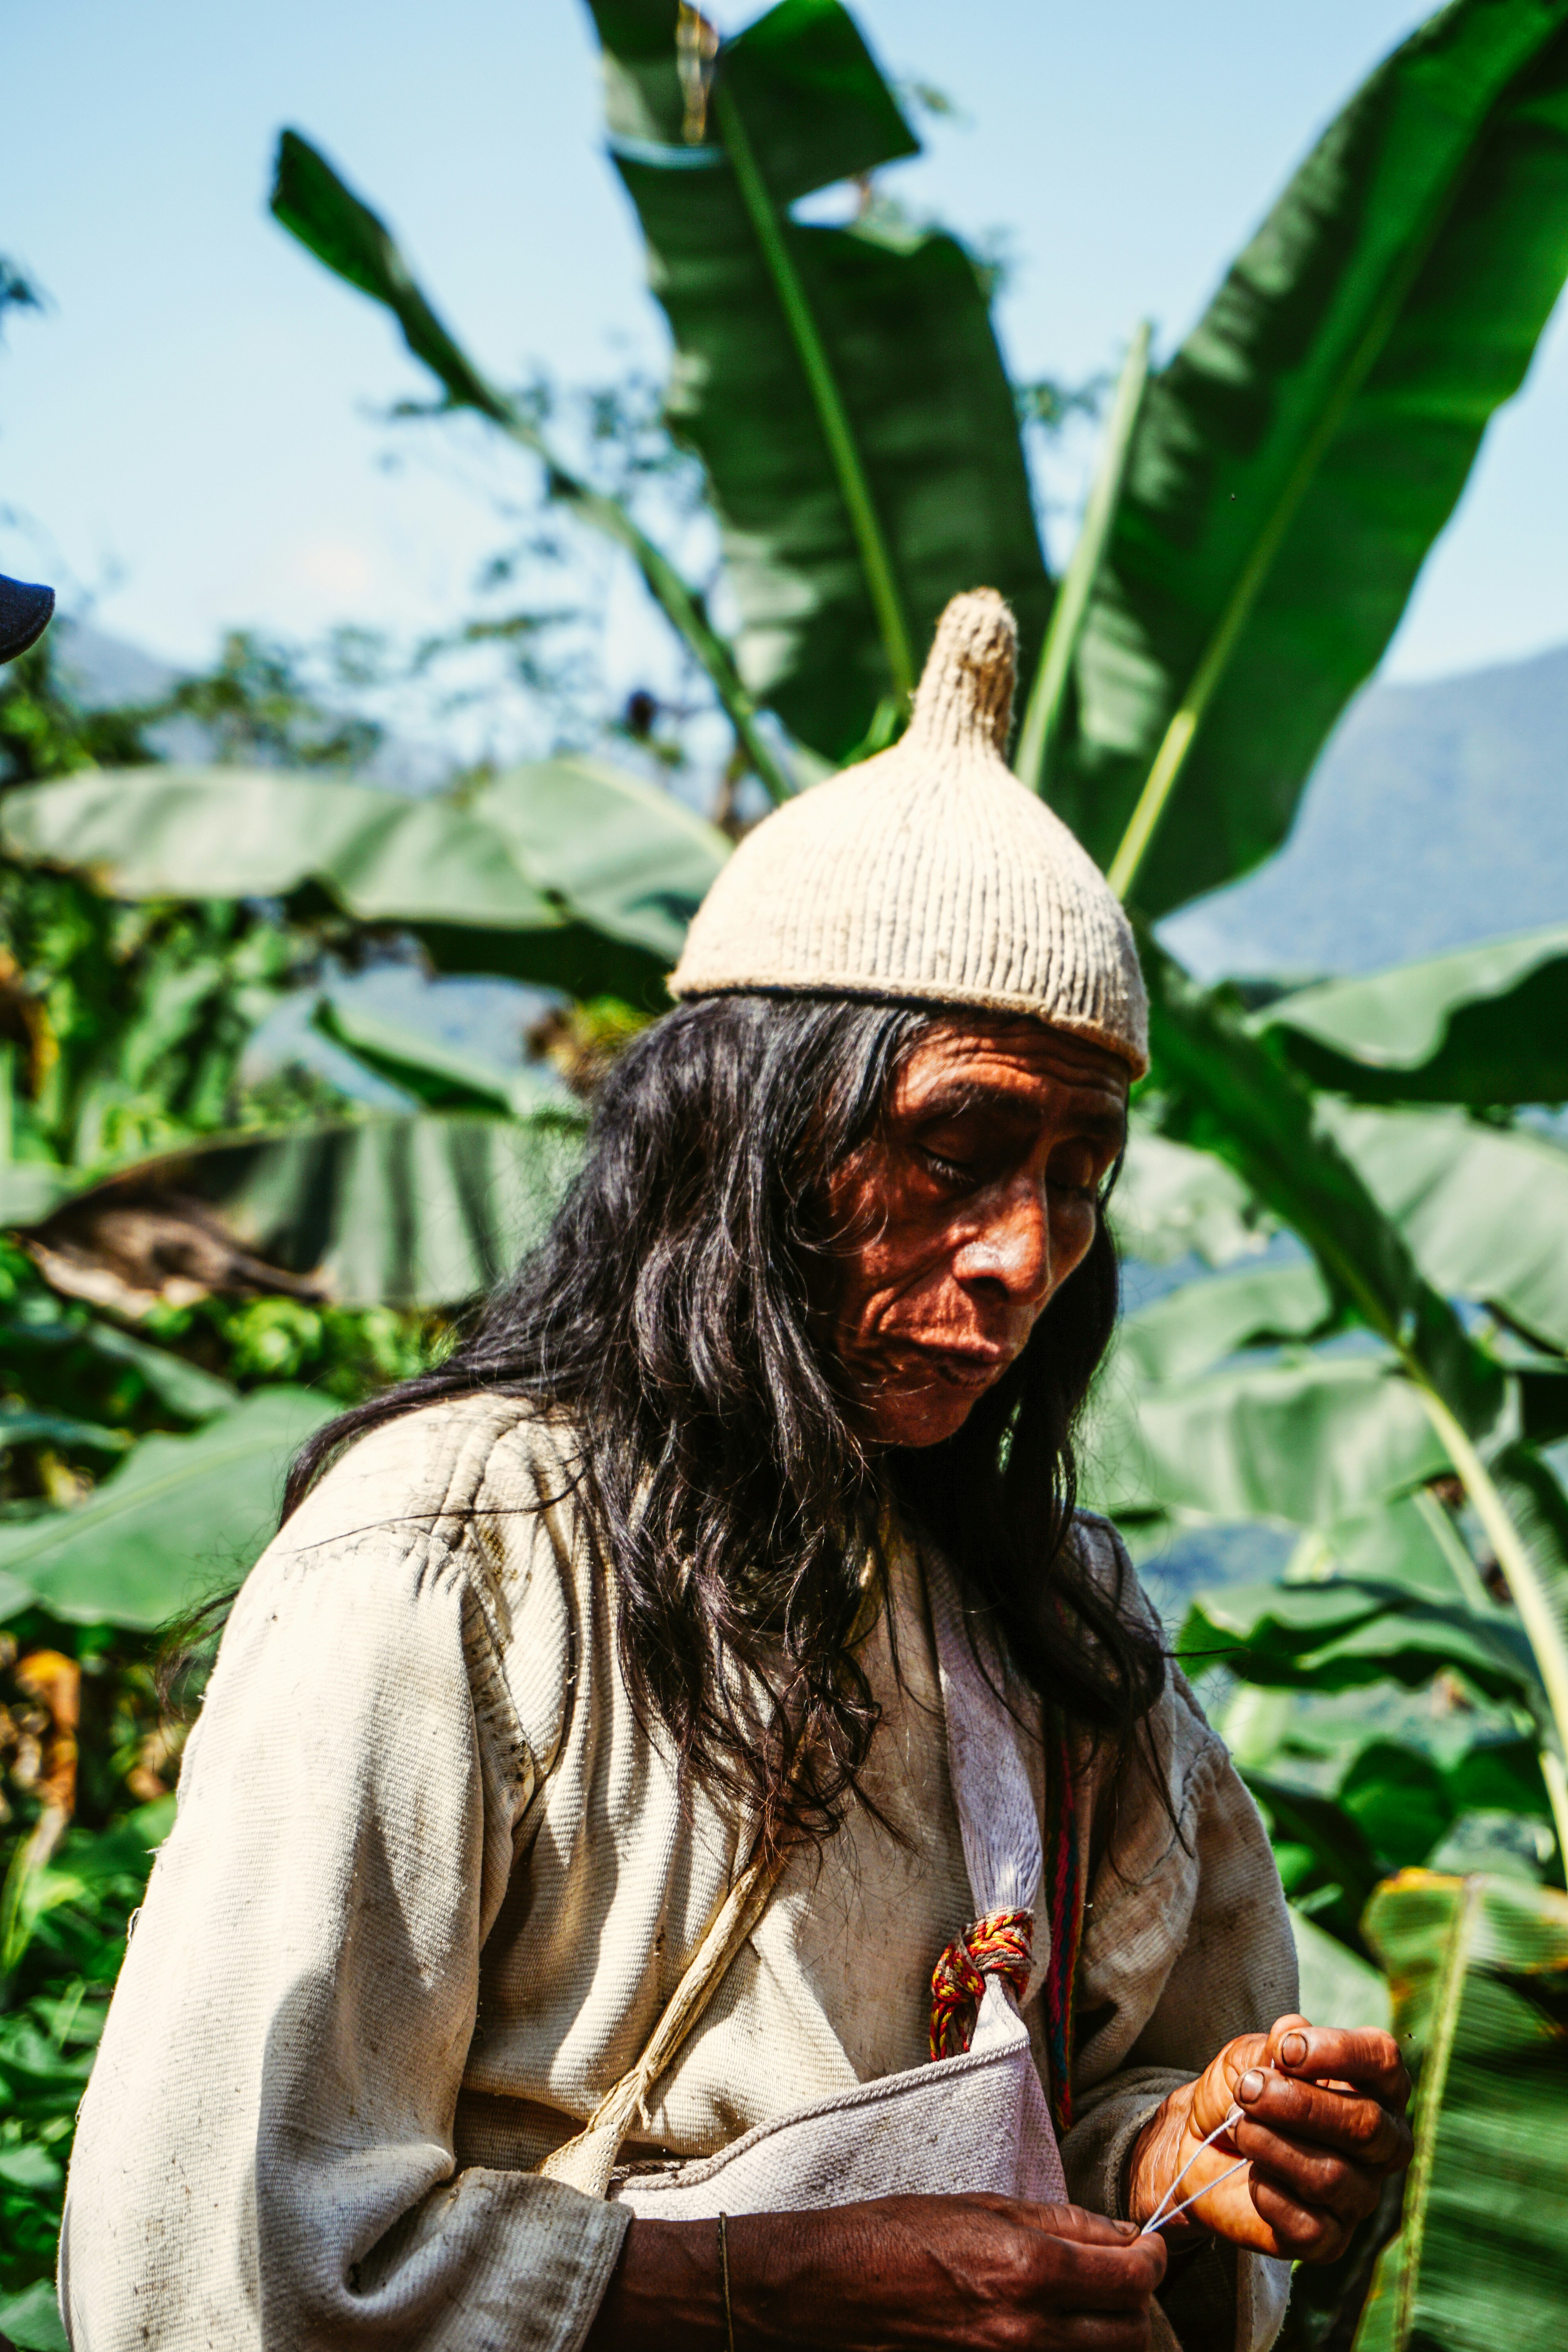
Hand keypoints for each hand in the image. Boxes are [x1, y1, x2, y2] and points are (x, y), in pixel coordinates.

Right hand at [587, 2194, 1167, 2349]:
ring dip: (1108, 2335)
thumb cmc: (895, 2236)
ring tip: (1089, 2307)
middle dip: (1136, 2304)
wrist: (828, 2292)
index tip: (1146, 2247)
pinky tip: (1053, 2331)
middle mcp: (1027, 2331)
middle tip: (1118, 2278)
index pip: (1133, 2277)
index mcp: (1027, 2269)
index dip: (1151, 2258)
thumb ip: (1059, 2224)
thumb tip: (1119, 2235)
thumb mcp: (979, 2206)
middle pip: (1132, 2335)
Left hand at [1127, 2013, 1411, 2261]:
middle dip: (1299, 2103)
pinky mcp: (1328, 2240)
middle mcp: (1379, 2144)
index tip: (1286, 2050)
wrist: (1196, 2144)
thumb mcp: (1249, 2056)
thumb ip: (1275, 2045)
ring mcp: (1358, 2195)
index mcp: (1372, 2087)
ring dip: (1273, 2145)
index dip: (1339, 2052)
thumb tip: (1293, 2033)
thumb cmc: (1239, 2092)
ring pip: (1333, 2176)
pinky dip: (1270, 2195)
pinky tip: (1251, 2176)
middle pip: (1366, 2125)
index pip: (1383, 2061)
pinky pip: (1311, 2227)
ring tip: (1238, 2126)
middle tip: (1248, 2090)